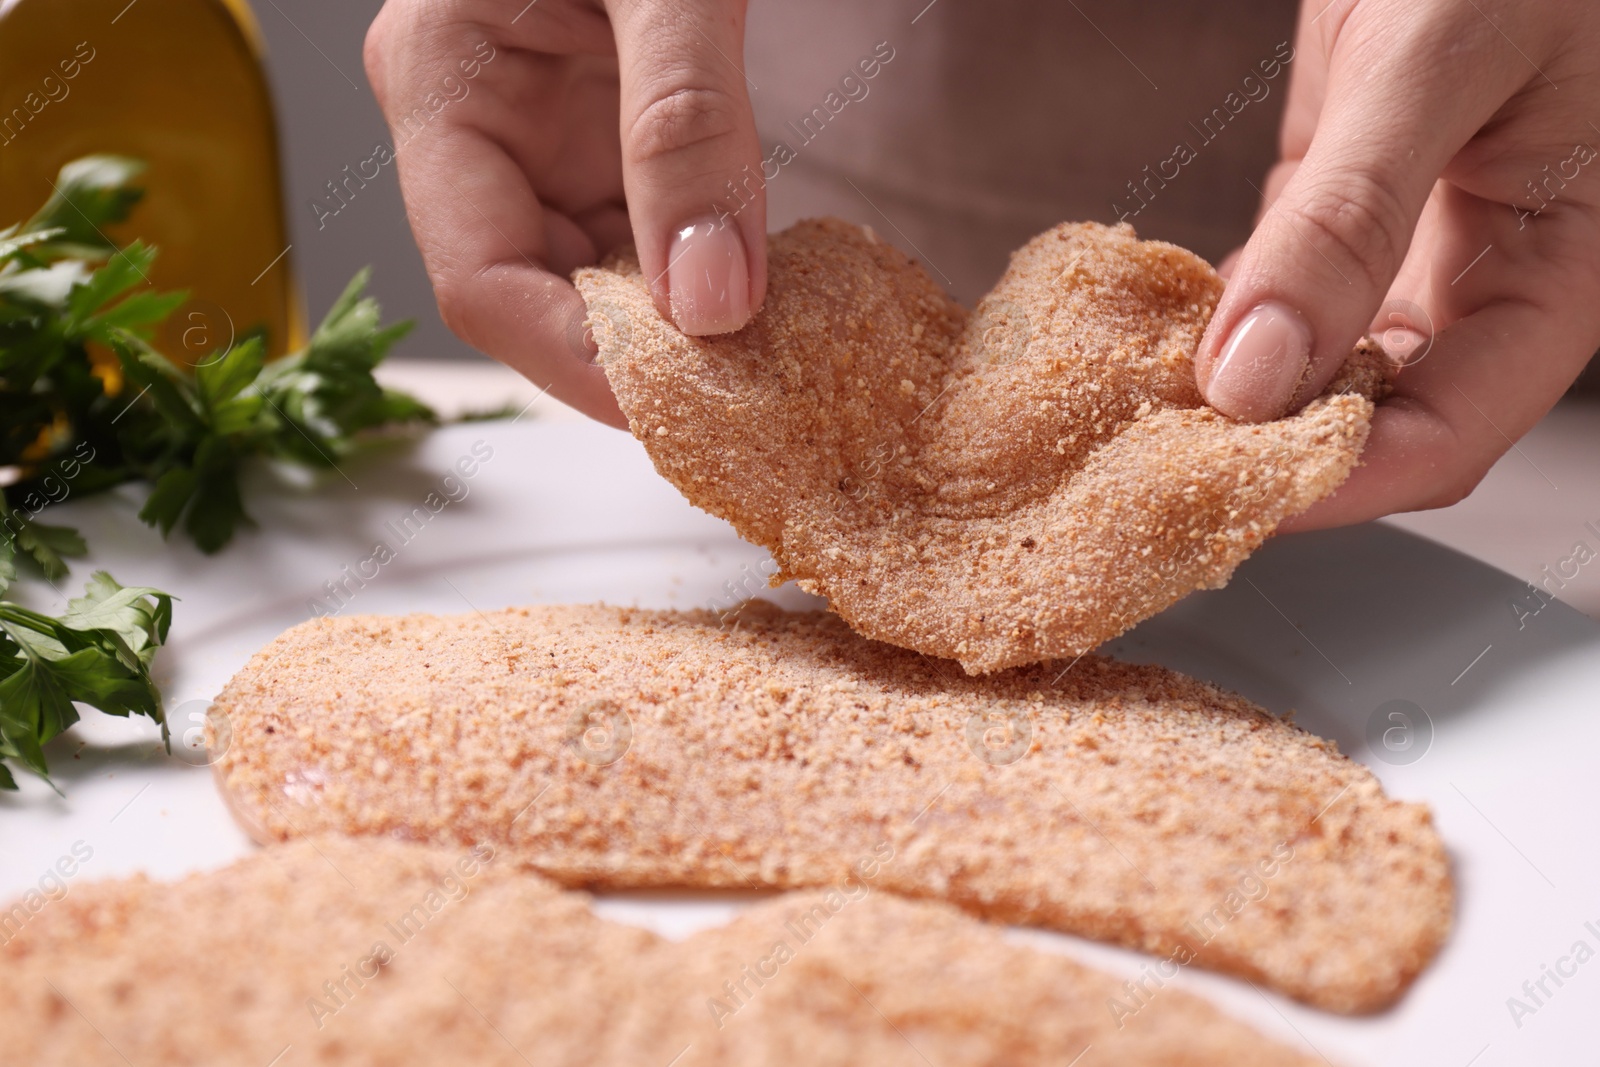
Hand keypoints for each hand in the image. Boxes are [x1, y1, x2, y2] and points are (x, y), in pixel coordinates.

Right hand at [364, 0, 767, 425]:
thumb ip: (686, 127)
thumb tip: (709, 299)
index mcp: (438, 78)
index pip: (482, 280)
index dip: (576, 361)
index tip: (678, 406)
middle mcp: (479, 122)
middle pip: (540, 295)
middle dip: (638, 353)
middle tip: (741, 397)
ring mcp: (546, 131)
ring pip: (601, 273)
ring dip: (679, 322)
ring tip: (770, 354)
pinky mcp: (610, 128)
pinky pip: (647, 231)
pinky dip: (703, 270)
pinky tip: (765, 294)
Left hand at [1194, 0, 1599, 528]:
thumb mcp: (1443, 61)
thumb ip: (1350, 221)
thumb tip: (1253, 374)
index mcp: (1561, 274)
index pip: (1447, 435)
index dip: (1337, 482)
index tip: (1220, 497)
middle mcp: (1482, 278)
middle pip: (1373, 418)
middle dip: (1267, 451)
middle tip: (1150, 465)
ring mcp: (1407, 247)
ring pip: (1317, 365)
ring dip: (1228, 392)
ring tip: (1131, 410)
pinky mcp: (1341, 208)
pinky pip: (1276, 293)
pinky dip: (1215, 316)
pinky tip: (1148, 329)